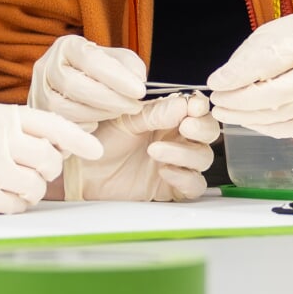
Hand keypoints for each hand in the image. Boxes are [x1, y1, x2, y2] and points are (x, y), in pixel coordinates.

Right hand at [0, 101, 103, 214]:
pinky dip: (15, 204)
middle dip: (48, 168)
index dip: (78, 138)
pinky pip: (17, 206)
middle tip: (35, 168)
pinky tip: (0, 195)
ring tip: (13, 182)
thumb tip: (61, 143)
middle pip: (48, 160)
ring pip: (36, 186)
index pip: (51, 125)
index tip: (95, 149)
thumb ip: (19, 127)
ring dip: (32, 189)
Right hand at [26, 34, 146, 124]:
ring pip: (67, 109)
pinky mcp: (39, 115)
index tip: (140, 90)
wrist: (76, 87)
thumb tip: (138, 79)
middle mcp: (46, 66)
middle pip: (75, 86)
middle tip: (135, 106)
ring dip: (100, 114)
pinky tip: (99, 121)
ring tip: (119, 112)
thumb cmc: (99, 72)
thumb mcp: (117, 61)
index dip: (116, 77)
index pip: (90, 60)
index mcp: (67, 46)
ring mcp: (38, 92)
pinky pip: (62, 126)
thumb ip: (130, 66)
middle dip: (110, 99)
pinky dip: (85, 126)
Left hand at [65, 93, 220, 202]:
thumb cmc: (101, 141)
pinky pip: (194, 185)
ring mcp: (176, 164)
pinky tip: (164, 171)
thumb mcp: (125, 120)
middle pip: (208, 133)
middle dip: (202, 129)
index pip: (197, 110)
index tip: (194, 107)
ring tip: (155, 151)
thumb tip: (183, 105)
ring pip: (203, 158)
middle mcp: (176, 139)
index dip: (200, 108)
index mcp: (168, 117)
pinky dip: (185, 178)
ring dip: (185, 153)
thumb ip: (155, 113)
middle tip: (186, 127)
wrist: (83, 172)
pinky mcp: (172, 188)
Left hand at [206, 10, 292, 137]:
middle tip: (217, 103)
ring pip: (284, 116)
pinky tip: (249, 120)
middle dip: (241, 102)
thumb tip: (222, 83)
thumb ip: (247, 58)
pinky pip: (292, 128)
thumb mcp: (270, 34)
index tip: (215, 83)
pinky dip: (266, 127)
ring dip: (249, 118)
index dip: (239, 75)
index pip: (270, 60)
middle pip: (279, 94)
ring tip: (226, 113)